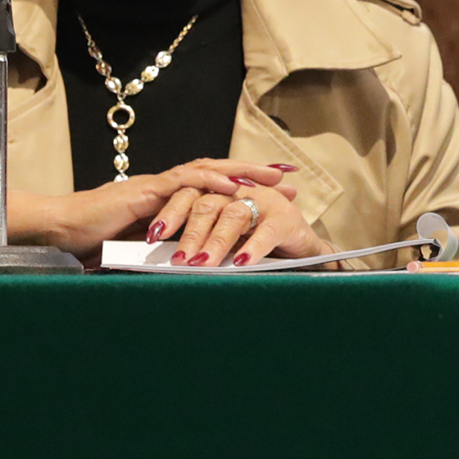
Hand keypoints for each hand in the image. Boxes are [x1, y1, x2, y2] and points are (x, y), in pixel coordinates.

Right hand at [5, 159, 287, 258]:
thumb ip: (166, 253)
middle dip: (254, 173)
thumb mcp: (140, 251)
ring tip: (271, 177)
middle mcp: (166, 186)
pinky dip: (210, 182)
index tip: (275, 190)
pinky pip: (182, 182)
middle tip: (288, 177)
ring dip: (242, 173)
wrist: (60, 232)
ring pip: (206, 171)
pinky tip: (233, 186)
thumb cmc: (93, 243)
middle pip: (218, 172)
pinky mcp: (143, 191)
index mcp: (167, 198)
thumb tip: (193, 268)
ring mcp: (155, 185)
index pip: (212, 185)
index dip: (243, 185)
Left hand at [162, 174, 335, 268]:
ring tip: (202, 264)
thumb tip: (166, 259)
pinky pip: (266, 232)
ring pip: (233, 217)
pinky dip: (252, 247)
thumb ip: (201, 242)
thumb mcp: (225, 241)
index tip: (152, 236)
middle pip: (207, 205)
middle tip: (176, 259)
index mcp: (221, 194)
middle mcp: (241, 193)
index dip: (171, 213)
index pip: (190, 196)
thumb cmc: (260, 247)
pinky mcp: (287, 220)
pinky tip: (241, 264)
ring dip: (215, 242)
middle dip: (189, 233)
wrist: (305, 252)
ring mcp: (265, 203)